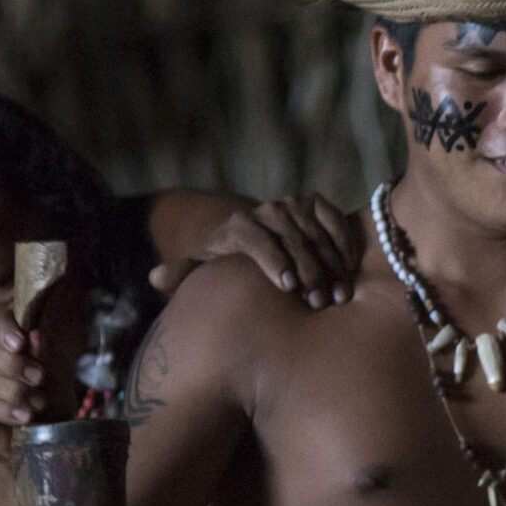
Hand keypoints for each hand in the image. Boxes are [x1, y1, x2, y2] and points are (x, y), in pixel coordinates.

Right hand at [0, 307, 76, 460]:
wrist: (42, 438)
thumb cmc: (48, 402)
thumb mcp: (55, 377)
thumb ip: (44, 355)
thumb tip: (35, 336)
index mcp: (2, 340)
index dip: (5, 330)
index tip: (20, 344)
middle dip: (15, 365)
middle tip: (39, 379)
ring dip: (15, 391)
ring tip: (37, 404)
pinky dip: (6, 409)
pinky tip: (23, 417)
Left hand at [151, 194, 361, 307]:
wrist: (250, 238)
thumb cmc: (228, 264)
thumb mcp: (204, 270)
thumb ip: (184, 275)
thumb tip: (155, 278)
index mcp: (236, 226)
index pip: (256, 239)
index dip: (274, 262)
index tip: (289, 288)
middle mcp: (264, 209)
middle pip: (291, 238)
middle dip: (309, 271)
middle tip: (319, 302)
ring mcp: (292, 204)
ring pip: (316, 232)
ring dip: (332, 263)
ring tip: (339, 294)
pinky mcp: (315, 203)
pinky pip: (335, 220)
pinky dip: (345, 243)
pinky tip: (351, 269)